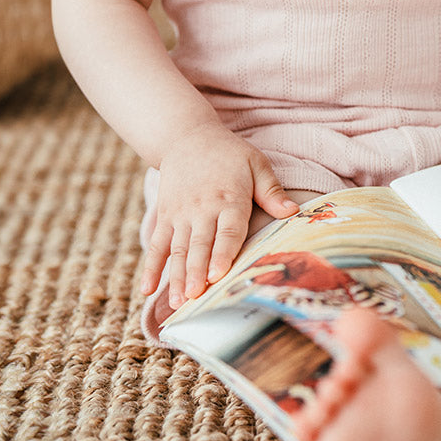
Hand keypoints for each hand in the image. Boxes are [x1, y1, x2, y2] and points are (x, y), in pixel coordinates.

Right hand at [140, 122, 298, 308]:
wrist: (187, 137)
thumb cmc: (229, 154)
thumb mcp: (256, 164)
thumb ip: (272, 190)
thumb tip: (293, 211)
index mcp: (230, 198)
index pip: (227, 230)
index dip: (222, 253)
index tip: (218, 275)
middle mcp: (202, 208)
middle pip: (199, 244)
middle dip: (196, 272)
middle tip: (194, 297)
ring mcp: (180, 214)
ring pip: (177, 249)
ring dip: (176, 277)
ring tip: (176, 302)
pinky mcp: (165, 216)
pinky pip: (156, 244)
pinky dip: (150, 267)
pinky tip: (147, 289)